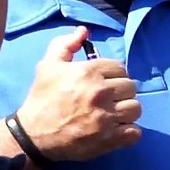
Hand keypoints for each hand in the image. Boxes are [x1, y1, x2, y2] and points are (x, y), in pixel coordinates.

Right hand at [14, 26, 140, 161]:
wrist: (34, 134)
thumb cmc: (42, 98)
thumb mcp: (48, 66)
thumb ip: (66, 44)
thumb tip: (84, 31)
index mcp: (89, 72)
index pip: (120, 68)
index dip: (113, 75)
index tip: (104, 82)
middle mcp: (101, 92)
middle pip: (131, 87)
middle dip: (121, 92)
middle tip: (108, 99)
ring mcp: (107, 117)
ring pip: (135, 108)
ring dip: (127, 111)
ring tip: (114, 114)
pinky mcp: (110, 138)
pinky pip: (135, 132)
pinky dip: (129, 132)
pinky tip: (117, 130)